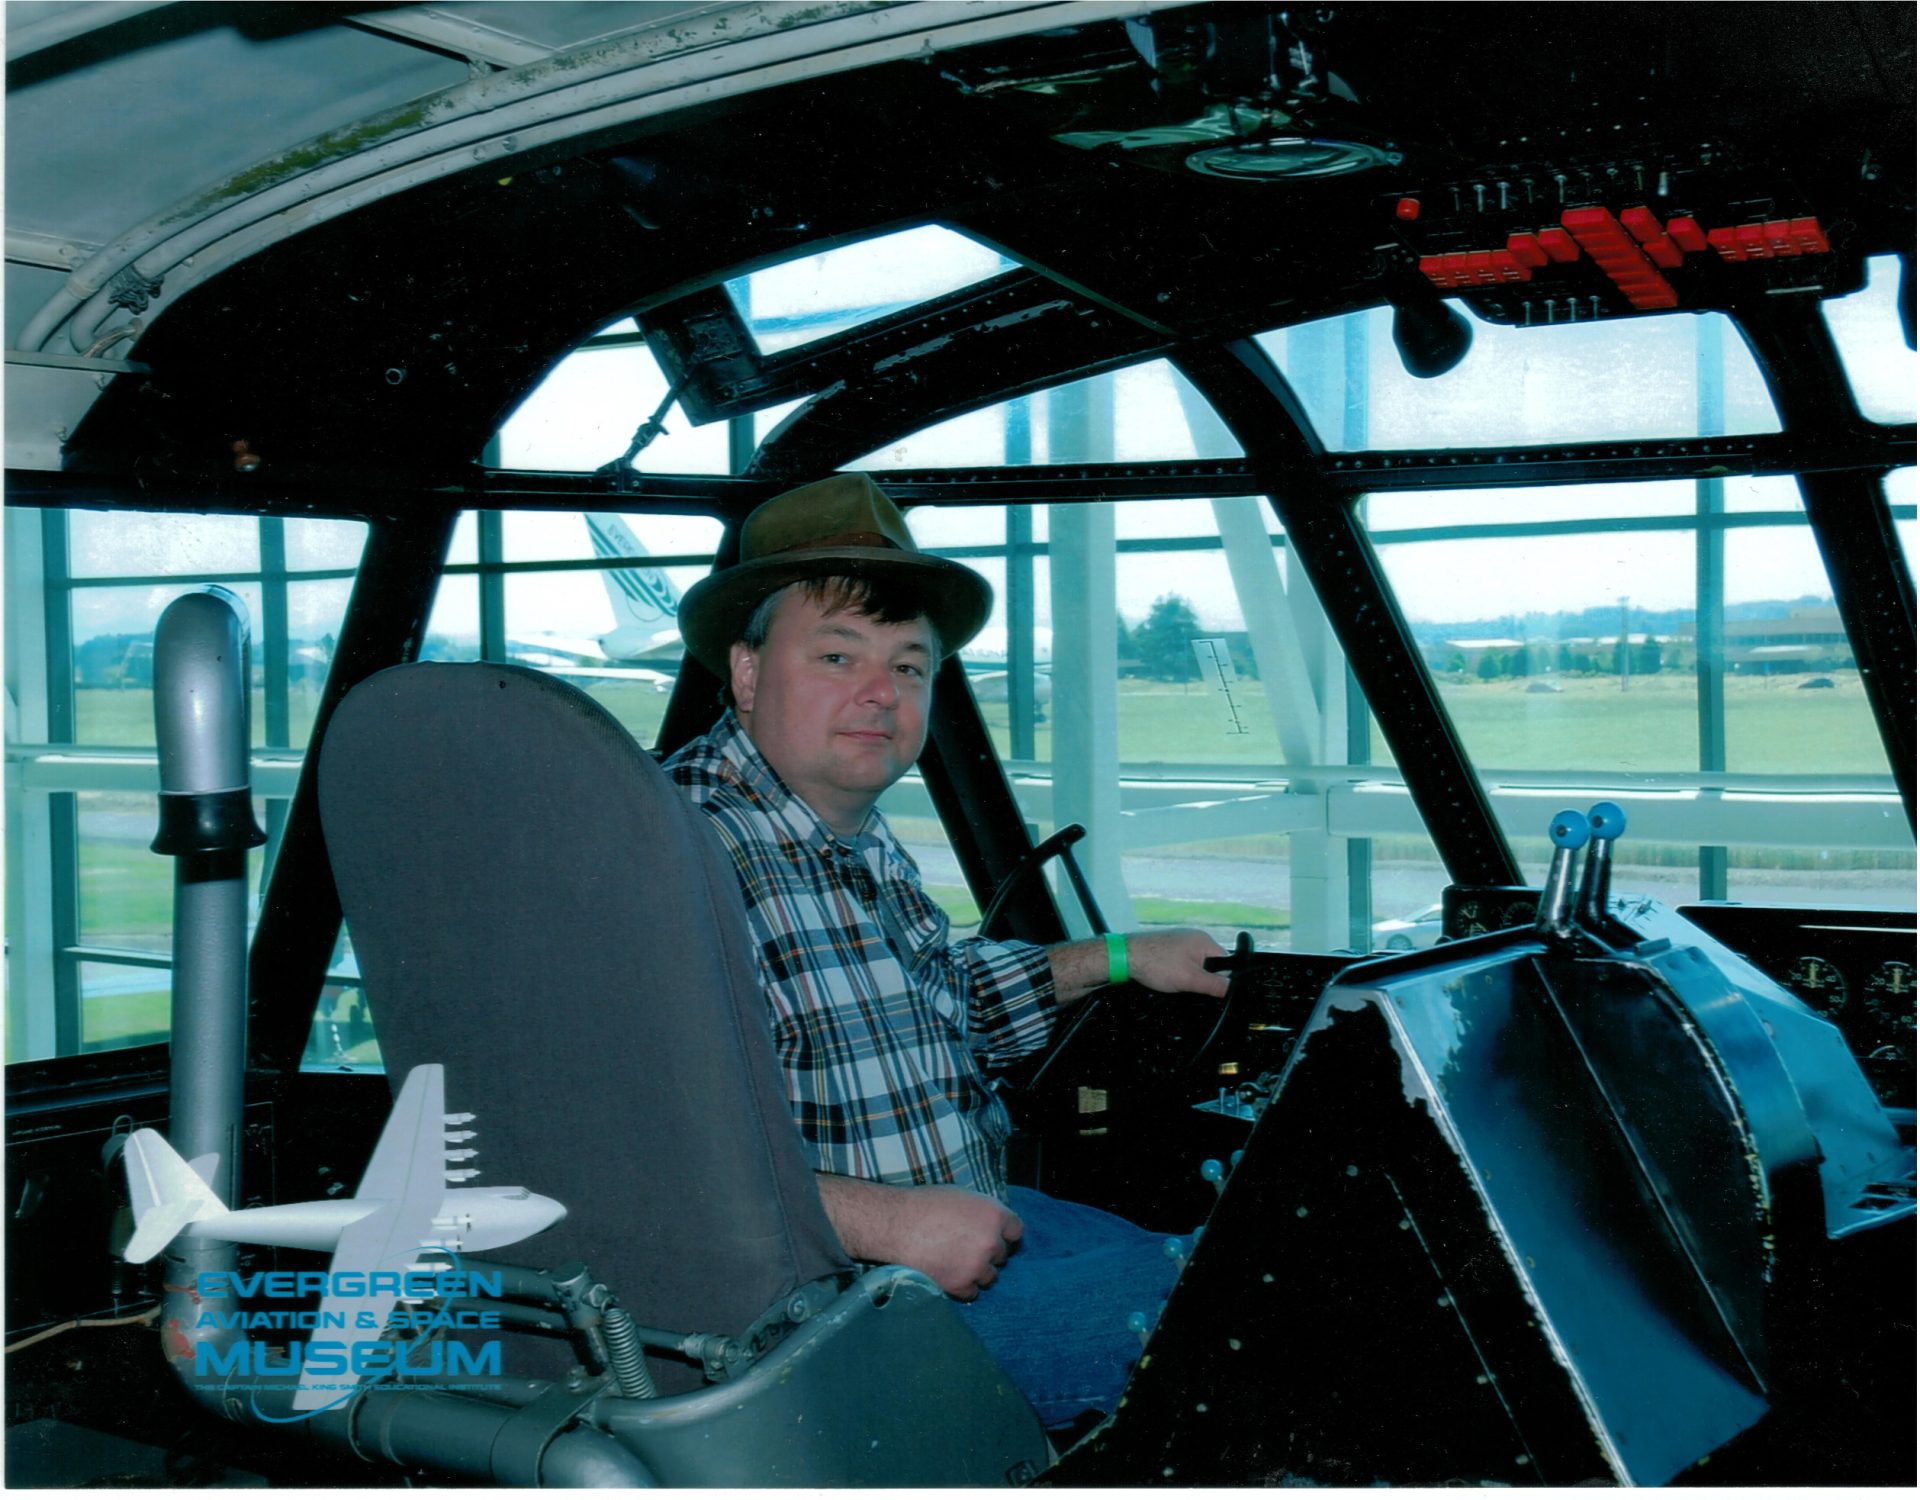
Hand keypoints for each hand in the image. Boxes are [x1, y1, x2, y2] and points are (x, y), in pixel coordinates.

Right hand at [814, 1176, 1022, 1300]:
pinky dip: (963, 1287)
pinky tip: (949, 1275)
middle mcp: (991, 1241)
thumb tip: (989, 1223)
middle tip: (967, 1248)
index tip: (995, 1236)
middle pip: (1002, 1254)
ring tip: (955, 1262)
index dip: (1004, 1233)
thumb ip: (981, 1211)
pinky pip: (972, 1293)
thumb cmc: (923, 1205)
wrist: (895, 1225)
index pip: (1016, 1230)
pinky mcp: (961, 1285)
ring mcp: (977, 1266)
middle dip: (988, 1252)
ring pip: (990, 1276)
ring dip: (977, 1271)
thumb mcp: (960, 1196)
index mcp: (993, 1214)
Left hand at [1048, 927, 1231, 1005]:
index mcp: (1204, 941)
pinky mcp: (1167, 948)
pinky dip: (1177, 973)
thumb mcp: (1190, 979)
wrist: (1123, 956)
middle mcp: (1194, 938)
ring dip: (1188, 978)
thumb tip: (1234, 988)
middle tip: (1189, 989)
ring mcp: (1179, 942)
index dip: (1222, 980)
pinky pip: (1181, 964)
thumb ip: (1214, 985)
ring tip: (1175, 983)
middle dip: (1202, 980)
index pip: (1226, 963)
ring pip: (1194, 966)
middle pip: (1210, 965)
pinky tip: (1166, 979)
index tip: (1212, 993)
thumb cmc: (1156, 965)